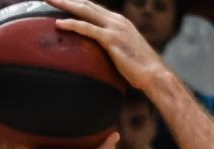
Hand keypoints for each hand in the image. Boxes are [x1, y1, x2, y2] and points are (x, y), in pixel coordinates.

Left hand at [48, 0, 175, 87]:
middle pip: (86, 4)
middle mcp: (116, 20)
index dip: (77, 2)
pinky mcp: (112, 40)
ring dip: (65, 4)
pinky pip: (87, 29)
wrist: (155, 76)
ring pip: (85, 11)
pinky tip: (58, 24)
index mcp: (119, 22)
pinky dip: (72, 24)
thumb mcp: (125, 54)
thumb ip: (112, 49)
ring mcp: (115, 28)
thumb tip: (99, 57)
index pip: (94, 7)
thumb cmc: (141, 71)